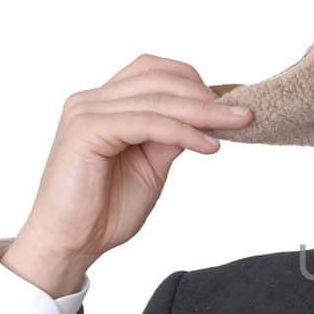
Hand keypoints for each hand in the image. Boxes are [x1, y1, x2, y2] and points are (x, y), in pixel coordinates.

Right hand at [3, 54, 251, 295]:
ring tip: (236, 124)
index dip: (195, 83)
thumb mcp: (152, 165)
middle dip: (207, 96)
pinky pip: (147, 122)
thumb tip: (204, 117)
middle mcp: (92, 99)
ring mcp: (86, 111)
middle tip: (244, 113)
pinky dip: (182, 132)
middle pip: (160, 78)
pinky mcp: (86, 130)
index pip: (155, 71)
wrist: (70, 242)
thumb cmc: (105, 209)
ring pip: (157, 98)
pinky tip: (207, 146)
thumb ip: (171, 137)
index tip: (232, 105)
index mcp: (105, 103)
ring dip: (203, 112)